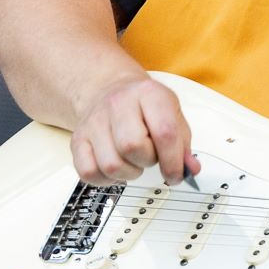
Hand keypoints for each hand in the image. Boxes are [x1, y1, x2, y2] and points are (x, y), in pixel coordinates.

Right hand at [69, 73, 199, 186]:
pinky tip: (117, 168)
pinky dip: (106, 180)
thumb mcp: (172, 114)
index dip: (173, 161)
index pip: (164, 132)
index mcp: (149, 94)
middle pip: (133, 147)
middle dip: (148, 161)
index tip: (176, 174)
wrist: (108, 89)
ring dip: (128, 173)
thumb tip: (190, 169)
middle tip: (150, 156)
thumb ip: (183, 143)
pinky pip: (89, 173)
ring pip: (111, 164)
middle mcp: (118, 104)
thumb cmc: (144, 106)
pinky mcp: (78, 139)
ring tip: (134, 161)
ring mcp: (94, 121)